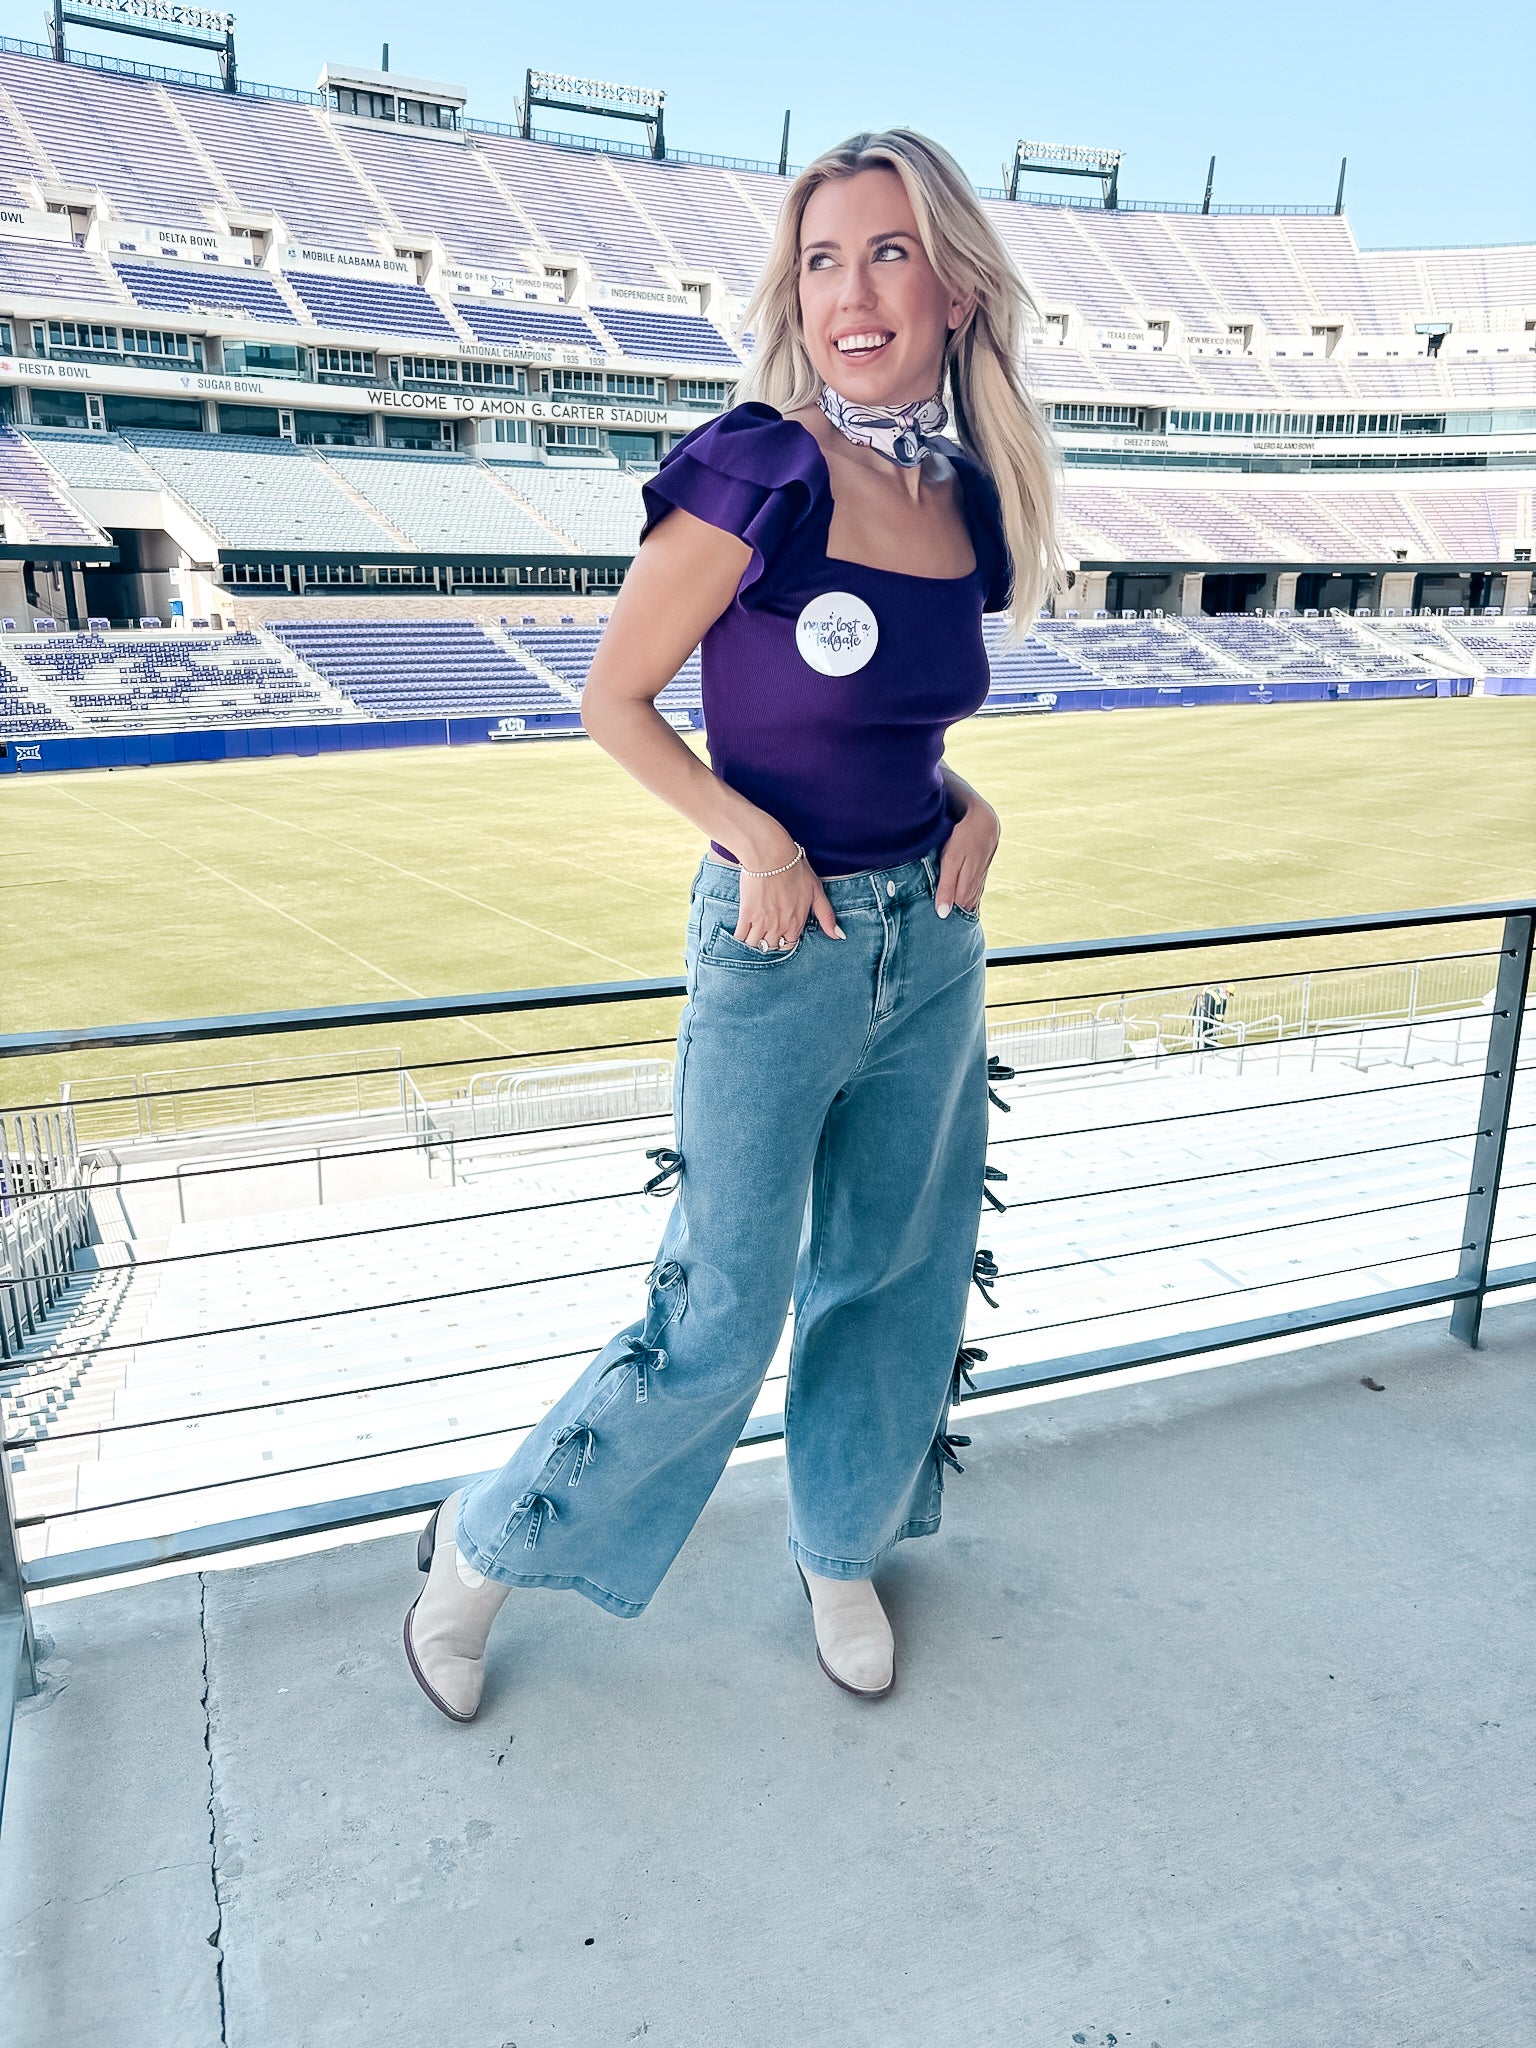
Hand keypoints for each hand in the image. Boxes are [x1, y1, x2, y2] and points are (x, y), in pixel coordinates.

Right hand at [732, 834, 844, 947]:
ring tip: (752, 931)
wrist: (771, 855)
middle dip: (767, 942)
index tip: (779, 933)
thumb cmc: (795, 869)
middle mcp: (780, 926)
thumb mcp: (816, 891)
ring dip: (753, 941)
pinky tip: (741, 930)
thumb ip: (826, 916)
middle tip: (764, 932)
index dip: (783, 940)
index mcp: (796, 923)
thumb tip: (839, 936)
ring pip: (755, 945)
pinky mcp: (747, 914)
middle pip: (771, 947)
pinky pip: (740, 936)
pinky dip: (739, 937)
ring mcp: (762, 921)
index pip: (789, 945)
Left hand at [935, 797, 999, 917]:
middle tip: (942, 927)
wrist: (985, 819)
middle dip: (954, 915)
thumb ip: (946, 887)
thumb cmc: (964, 838)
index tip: (935, 928)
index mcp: (966, 886)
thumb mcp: (951, 861)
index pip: (955, 911)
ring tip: (953, 919)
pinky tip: (966, 902)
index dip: (946, 919)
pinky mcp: (982, 869)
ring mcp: (980, 877)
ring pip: (970, 898)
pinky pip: (975, 889)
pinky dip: (969, 897)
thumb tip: (943, 914)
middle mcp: (974, 885)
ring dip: (962, 907)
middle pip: (963, 906)